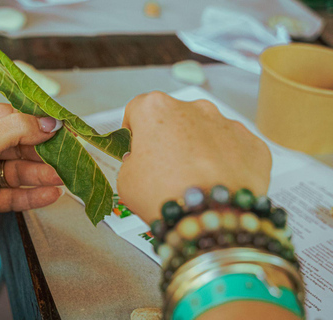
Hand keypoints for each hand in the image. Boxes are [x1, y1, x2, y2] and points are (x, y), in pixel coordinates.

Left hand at [0, 103, 62, 270]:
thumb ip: (16, 130)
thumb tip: (50, 123)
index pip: (12, 117)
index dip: (37, 123)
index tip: (62, 130)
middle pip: (21, 145)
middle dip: (43, 153)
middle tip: (68, 158)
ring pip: (22, 170)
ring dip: (42, 175)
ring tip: (62, 179)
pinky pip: (17, 193)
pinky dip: (33, 194)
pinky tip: (51, 195)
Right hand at [117, 92, 271, 222]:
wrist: (209, 218)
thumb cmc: (164, 195)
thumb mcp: (125, 181)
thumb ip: (131, 162)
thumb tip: (140, 162)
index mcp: (156, 109)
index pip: (139, 109)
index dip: (135, 131)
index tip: (137, 147)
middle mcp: (194, 108)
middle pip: (175, 119)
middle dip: (170, 139)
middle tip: (165, 169)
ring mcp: (226, 124)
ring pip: (206, 132)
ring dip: (199, 149)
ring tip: (193, 181)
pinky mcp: (252, 144)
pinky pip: (234, 149)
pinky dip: (225, 163)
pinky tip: (216, 185)